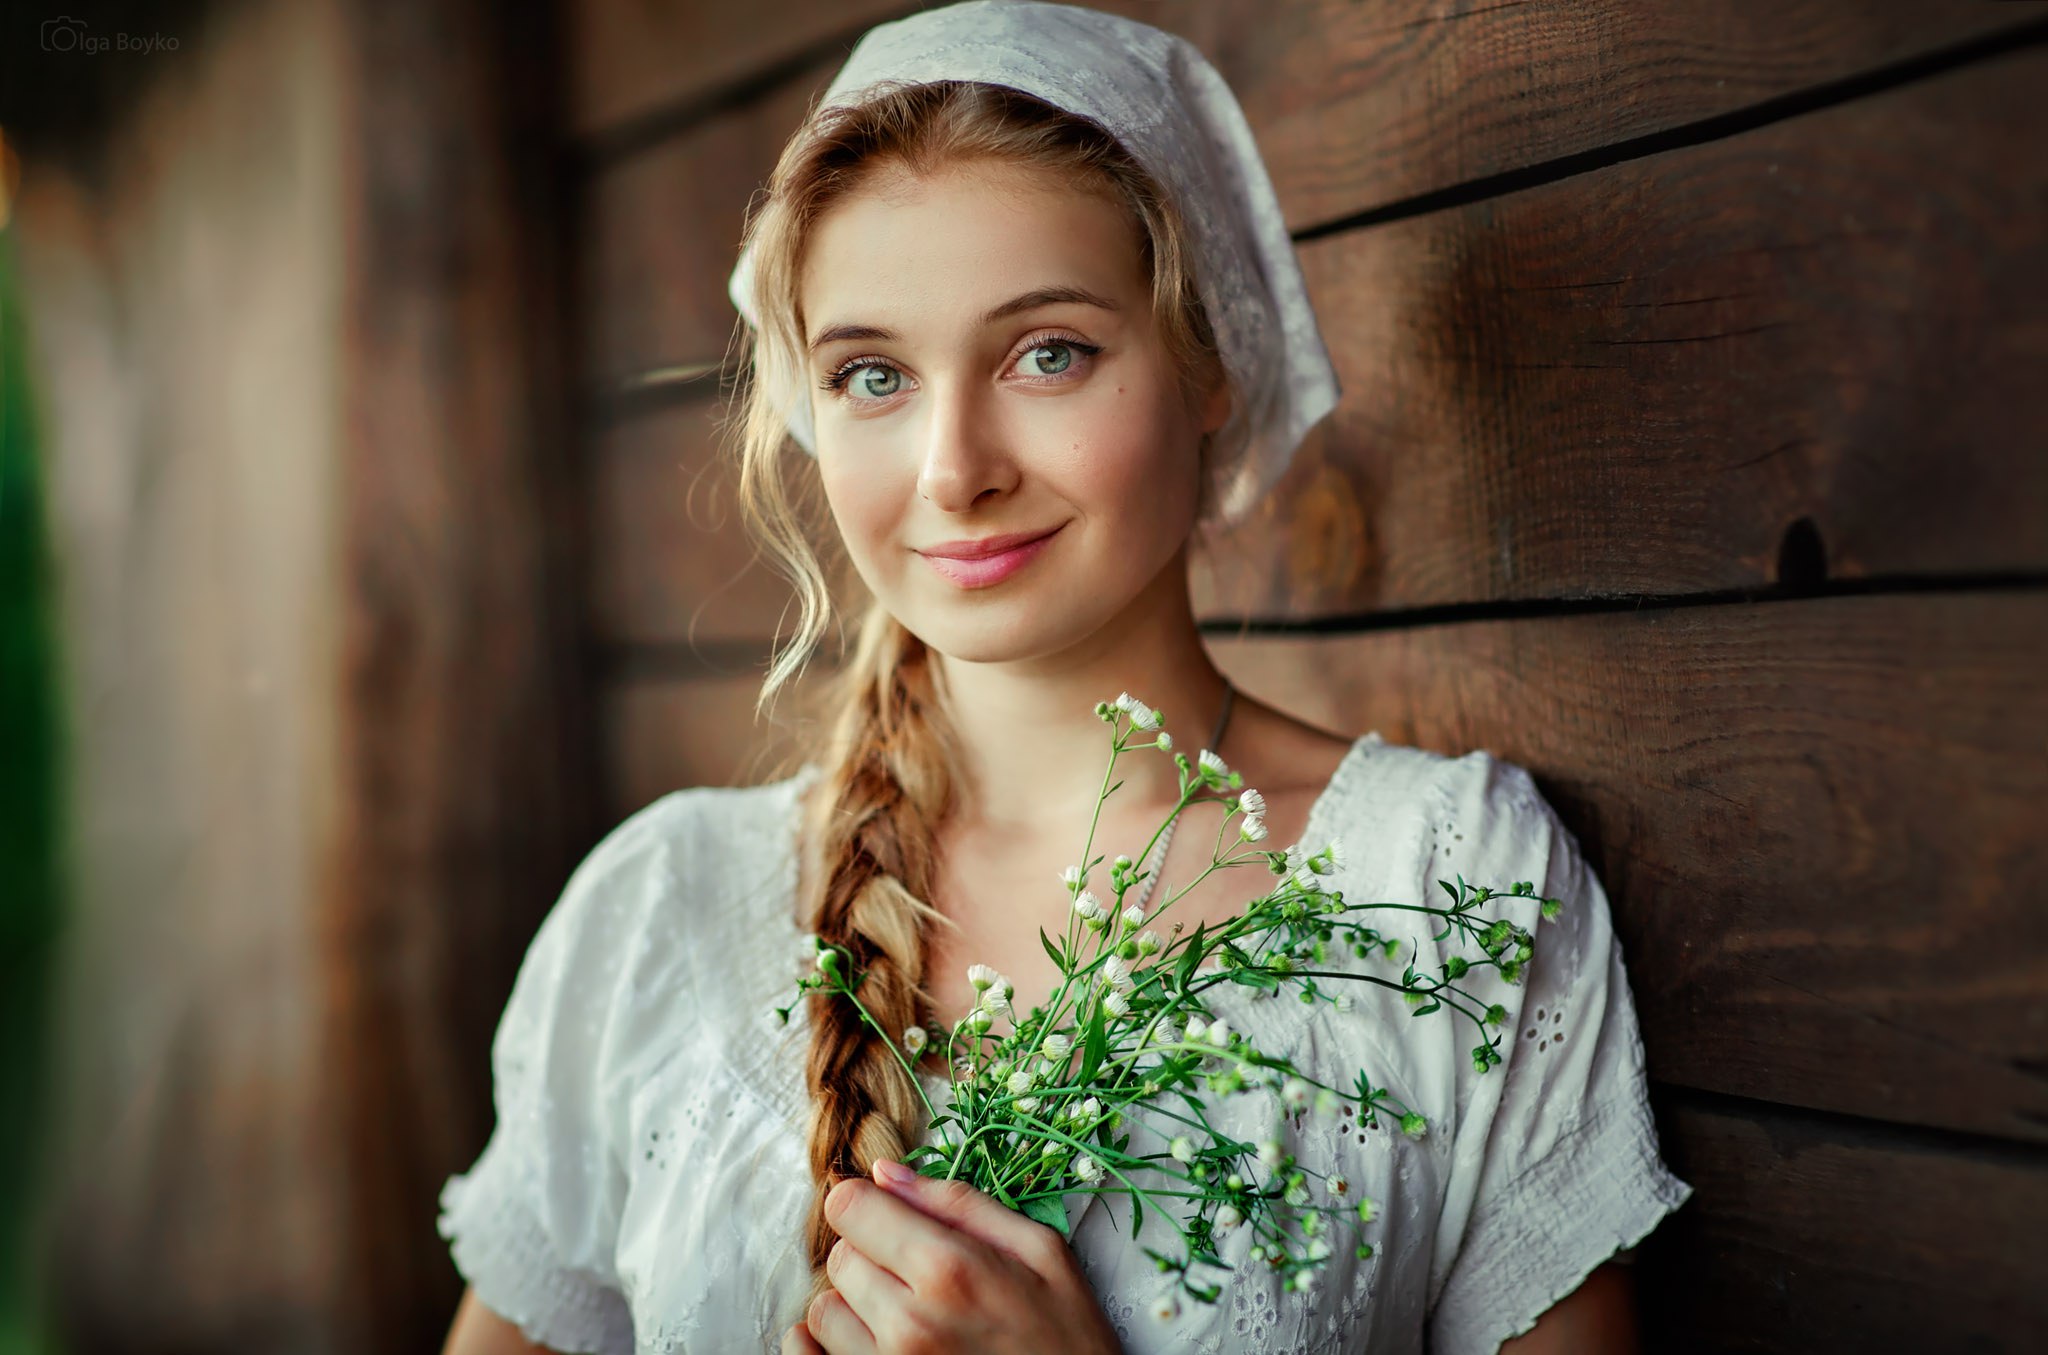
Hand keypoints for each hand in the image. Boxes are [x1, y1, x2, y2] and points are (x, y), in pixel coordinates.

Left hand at [780, 1158, 1121, 1354]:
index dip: (867, 1202)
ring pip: (824, 1310)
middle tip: (913, 1269)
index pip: (849, 1206)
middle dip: (869, 1252)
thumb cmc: (1067, 1335)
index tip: (889, 1214)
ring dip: (855, 1303)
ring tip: (904, 1311)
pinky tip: (864, 1337)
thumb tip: (885, 1173)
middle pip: (838, 1256)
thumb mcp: (1039, 1252)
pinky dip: (826, 1346)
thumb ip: (959, 1204)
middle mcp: (907, 1322)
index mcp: (948, 1269)